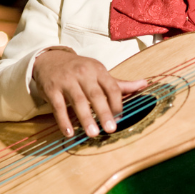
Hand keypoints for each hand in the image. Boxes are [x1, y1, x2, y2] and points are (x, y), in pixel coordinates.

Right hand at [32, 49, 146, 137]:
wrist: (49, 59)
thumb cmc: (79, 69)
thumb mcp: (99, 72)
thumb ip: (119, 83)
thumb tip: (145, 84)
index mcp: (97, 70)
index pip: (111, 87)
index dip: (117, 103)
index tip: (120, 118)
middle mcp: (83, 74)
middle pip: (95, 95)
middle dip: (104, 112)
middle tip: (111, 129)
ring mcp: (66, 81)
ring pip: (77, 101)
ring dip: (85, 118)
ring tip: (93, 134)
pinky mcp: (51, 89)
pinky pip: (58, 107)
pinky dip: (63, 120)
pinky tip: (69, 132)